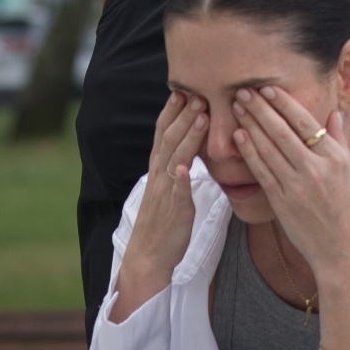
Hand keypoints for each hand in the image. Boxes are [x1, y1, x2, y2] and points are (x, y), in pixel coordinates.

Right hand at [109, 91, 207, 323]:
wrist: (148, 258)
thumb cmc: (162, 227)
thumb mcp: (169, 192)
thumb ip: (176, 169)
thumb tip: (186, 152)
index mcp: (158, 171)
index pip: (163, 134)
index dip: (172, 112)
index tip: (184, 90)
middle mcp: (159, 177)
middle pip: (169, 139)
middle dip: (183, 114)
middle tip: (197, 91)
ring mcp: (165, 193)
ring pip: (174, 158)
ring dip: (187, 136)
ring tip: (201, 114)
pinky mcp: (174, 211)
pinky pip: (175, 192)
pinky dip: (179, 178)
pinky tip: (185, 165)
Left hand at [230, 88, 349, 279]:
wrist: (343, 251)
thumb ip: (337, 142)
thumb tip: (333, 116)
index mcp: (334, 158)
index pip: (305, 122)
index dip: (283, 103)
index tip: (267, 88)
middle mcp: (315, 168)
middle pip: (282, 131)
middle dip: (260, 108)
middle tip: (243, 90)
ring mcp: (297, 185)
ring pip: (269, 148)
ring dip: (250, 124)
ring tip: (236, 107)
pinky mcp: (282, 202)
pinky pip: (262, 172)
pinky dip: (250, 152)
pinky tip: (239, 136)